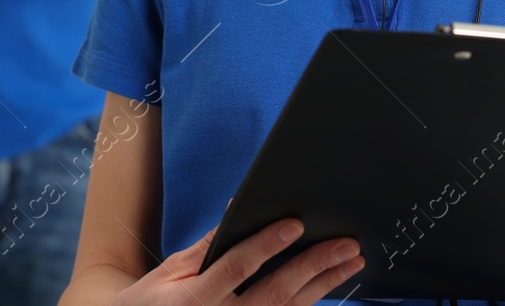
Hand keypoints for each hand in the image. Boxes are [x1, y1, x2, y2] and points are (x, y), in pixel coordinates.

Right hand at [111, 218, 361, 305]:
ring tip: (351, 261)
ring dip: (324, 285)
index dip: (266, 245)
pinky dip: (309, 303)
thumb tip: (238, 209)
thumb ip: (207, 246)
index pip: (236, 269)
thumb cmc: (152, 304)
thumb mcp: (170, 273)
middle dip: (314, 266)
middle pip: (275, 293)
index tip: (295, 224)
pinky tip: (330, 284)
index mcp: (193, 300)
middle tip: (346, 244)